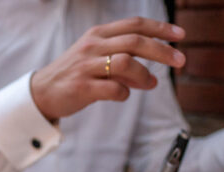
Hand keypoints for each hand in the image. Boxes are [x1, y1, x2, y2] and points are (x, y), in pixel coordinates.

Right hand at [30, 17, 185, 120]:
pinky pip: (113, 89)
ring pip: (126, 63)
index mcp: (98, 34)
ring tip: (150, 84)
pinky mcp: (82, 87)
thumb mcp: (97, 61)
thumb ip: (125, 65)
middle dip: (162, 51)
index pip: (135, 24)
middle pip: (135, 42)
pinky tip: (123, 95)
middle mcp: (93, 46)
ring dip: (145, 74)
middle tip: (180, 61)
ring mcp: (87, 66)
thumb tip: (152, 79)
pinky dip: (125, 93)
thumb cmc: (75, 75)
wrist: (42, 92)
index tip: (180, 35)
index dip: (160, 28)